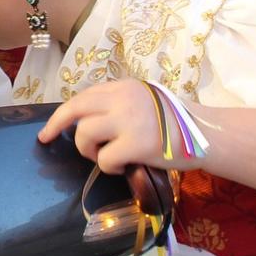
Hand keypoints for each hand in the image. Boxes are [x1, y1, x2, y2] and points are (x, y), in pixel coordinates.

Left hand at [40, 81, 204, 173]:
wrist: (207, 134)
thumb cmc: (177, 122)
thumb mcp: (145, 101)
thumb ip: (118, 104)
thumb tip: (86, 121)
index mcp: (124, 87)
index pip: (83, 97)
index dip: (62, 114)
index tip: (49, 128)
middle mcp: (123, 98)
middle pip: (75, 110)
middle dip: (56, 126)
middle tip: (48, 140)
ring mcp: (129, 120)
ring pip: (84, 135)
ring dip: (90, 151)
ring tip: (107, 157)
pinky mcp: (136, 143)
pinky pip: (104, 159)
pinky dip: (109, 167)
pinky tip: (124, 166)